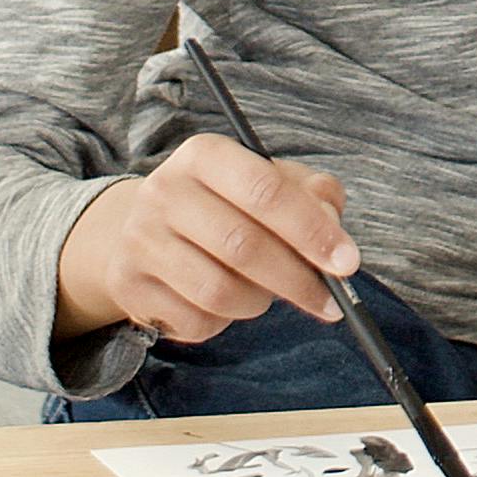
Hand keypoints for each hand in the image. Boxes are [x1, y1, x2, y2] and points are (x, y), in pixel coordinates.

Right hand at [53, 133, 359, 345]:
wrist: (139, 228)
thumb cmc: (224, 204)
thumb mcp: (267, 181)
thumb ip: (311, 195)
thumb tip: (334, 229)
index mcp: (203, 154)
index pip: (265, 191)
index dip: (312, 230)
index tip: (347, 263)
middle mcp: (164, 192)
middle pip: (243, 246)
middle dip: (297, 280)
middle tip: (330, 300)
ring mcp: (141, 241)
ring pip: (219, 291)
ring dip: (260, 302)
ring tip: (270, 293)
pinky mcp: (129, 287)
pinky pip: (195, 322)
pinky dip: (225, 322)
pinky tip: (228, 304)